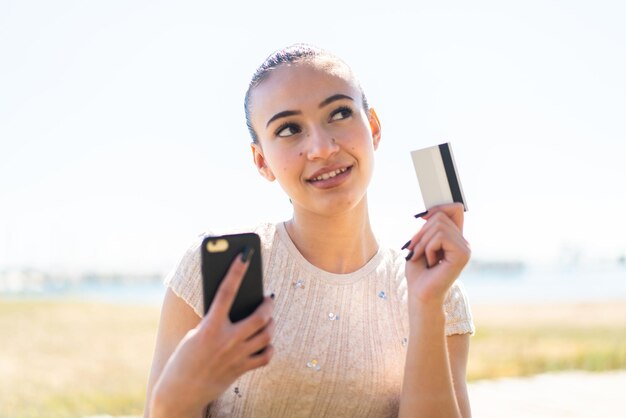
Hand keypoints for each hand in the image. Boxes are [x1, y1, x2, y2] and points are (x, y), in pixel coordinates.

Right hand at [150, 249, 274, 416]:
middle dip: (268, 304)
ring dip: (271, 324)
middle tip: (270, 298)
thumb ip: (215, 320)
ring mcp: (236, 356)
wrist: (180, 393)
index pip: (226, 291)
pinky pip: (265, 356)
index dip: (236, 270)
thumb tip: (235, 306)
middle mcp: (226, 340)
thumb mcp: (195, 334)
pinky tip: (266, 342)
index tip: (245, 255)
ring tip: (269, 318)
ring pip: (266, 335)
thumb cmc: (184, 359)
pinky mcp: (241, 370)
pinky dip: (269, 347)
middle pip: (259, 316)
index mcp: (209, 327)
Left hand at [404, 203, 470, 306]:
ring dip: (423, 241)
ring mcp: (465, 248)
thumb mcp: (420, 243)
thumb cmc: (418, 272)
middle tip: (416, 250)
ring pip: (439, 225)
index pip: (456, 208)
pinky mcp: (462, 255)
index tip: (422, 217)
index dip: (439, 207)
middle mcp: (463, 242)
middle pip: (441, 216)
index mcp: (455, 238)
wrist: (420, 294)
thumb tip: (427, 213)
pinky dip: (428, 248)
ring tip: (423, 257)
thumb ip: (427, 227)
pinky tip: (431, 262)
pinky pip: (440, 237)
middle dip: (421, 231)